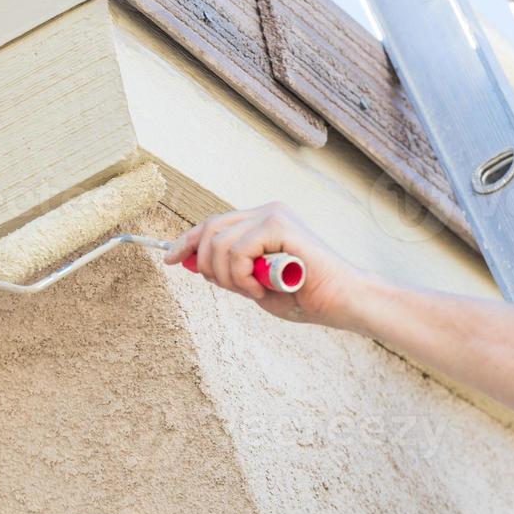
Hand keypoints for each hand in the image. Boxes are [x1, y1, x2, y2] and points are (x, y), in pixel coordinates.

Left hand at [162, 203, 366, 328]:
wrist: (344, 302)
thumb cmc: (307, 297)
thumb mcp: (256, 285)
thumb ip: (230, 271)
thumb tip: (192, 263)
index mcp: (262, 222)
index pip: (213, 224)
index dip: (187, 242)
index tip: (169, 260)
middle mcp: (266, 212)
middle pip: (209, 229)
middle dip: (204, 264)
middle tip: (230, 287)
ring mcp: (273, 215)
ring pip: (219, 243)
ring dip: (228, 277)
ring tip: (254, 291)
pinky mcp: (278, 224)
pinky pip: (236, 250)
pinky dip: (241, 276)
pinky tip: (261, 288)